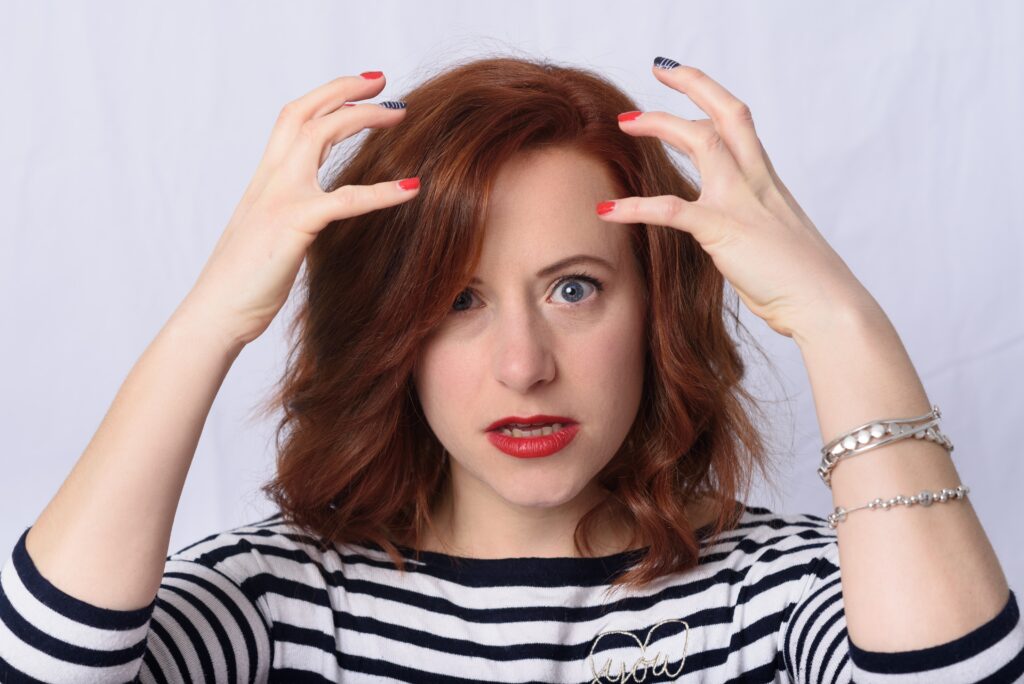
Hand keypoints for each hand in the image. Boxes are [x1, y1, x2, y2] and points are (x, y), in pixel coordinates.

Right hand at [181, 72, 420, 346]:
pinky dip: (382, 192)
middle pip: (305, 113)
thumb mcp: (268, 235)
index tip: (360, 87)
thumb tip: (313, 212)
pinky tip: (412, 188)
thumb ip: (290, 214)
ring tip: (399, 113)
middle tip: (384, 82)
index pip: (293, 120)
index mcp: (265, 181)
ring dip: (362, 118)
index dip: (326, 96)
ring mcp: (280, 199)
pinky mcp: (294, 226)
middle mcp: (270, 180)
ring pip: (319, 136)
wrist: (216, 313)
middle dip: (345, 91)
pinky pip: (344, 200)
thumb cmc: (244, 283)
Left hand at [597, 63, 877, 341]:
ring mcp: (742, 203)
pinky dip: (634, 207)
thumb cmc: (802, 283)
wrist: (826, 305)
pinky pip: (671, 210)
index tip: (685, 78)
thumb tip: (734, 237)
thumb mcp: (775, 243)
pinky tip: (606, 209)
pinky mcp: (724, 231)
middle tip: (658, 72)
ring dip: (660, 125)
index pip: (740, 123)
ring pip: (702, 143)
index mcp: (767, 184)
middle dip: (691, 86)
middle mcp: (756, 183)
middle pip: (725, 116)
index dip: (712, 95)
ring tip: (625, 122)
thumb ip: (752, 227)